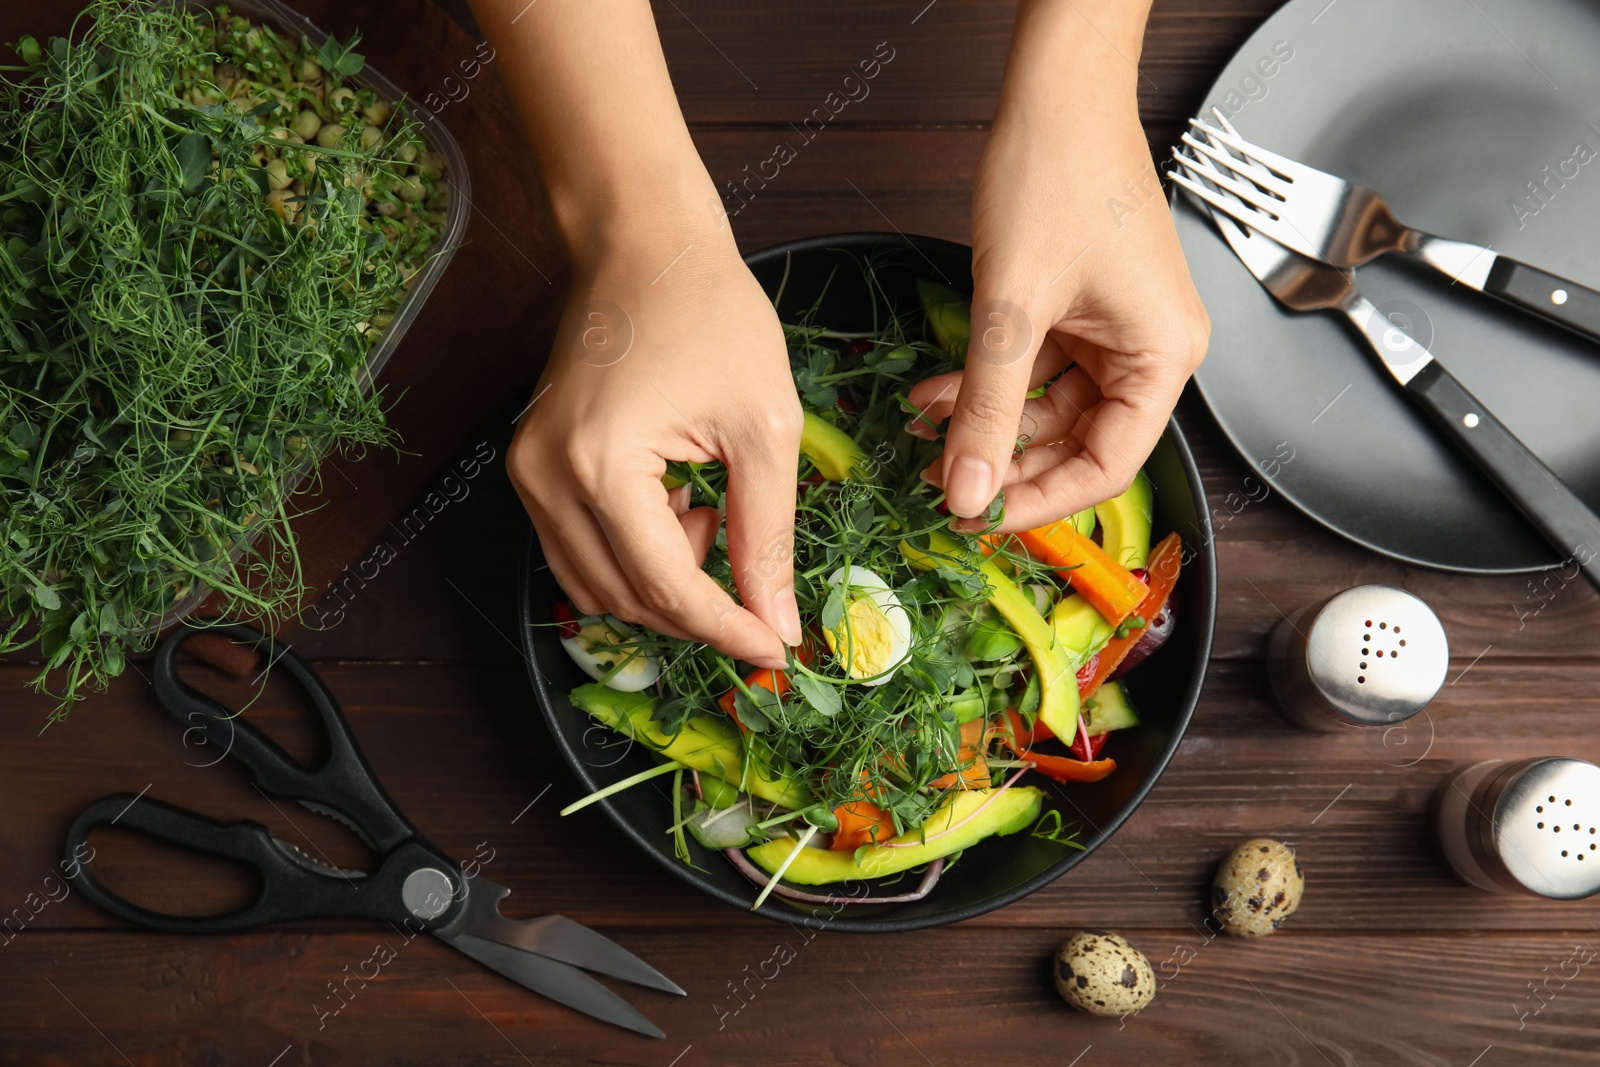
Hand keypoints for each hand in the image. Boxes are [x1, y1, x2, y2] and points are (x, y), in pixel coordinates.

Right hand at [508, 221, 803, 668]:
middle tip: (757, 579)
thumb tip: (777, 624)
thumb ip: (768, 535)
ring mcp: (528, 472)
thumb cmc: (711, 314)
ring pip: (596, 587)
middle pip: (625, 599)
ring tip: (710, 512)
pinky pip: (578, 551)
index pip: (666, 588)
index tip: (777, 651)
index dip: (727, 629)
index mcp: (601, 466)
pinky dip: (633, 555)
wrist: (644, 244)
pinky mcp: (530, 464)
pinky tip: (677, 506)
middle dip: (698, 609)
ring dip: (662, 581)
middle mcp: (545, 477)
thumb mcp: (763, 429)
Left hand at [907, 75, 1208, 531]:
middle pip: (1079, 442)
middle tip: (944, 485)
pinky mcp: (1081, 308)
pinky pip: (1035, 367)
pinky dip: (988, 382)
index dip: (1044, 501)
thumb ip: (989, 407)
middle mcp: (1151, 349)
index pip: (1109, 464)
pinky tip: (938, 391)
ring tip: (928, 433)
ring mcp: (1116, 329)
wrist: (1055, 93)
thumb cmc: (1058, 175)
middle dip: (1006, 462)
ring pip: (1049, 408)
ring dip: (987, 421)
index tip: (981, 517)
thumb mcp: (1011, 308)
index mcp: (1163, 356)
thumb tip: (968, 490)